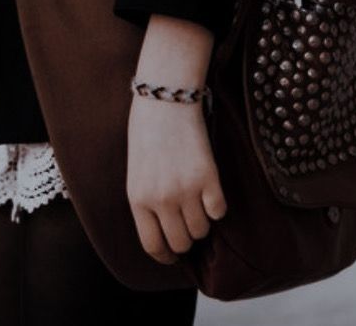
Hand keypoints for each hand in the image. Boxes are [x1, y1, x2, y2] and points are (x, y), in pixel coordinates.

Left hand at [126, 94, 226, 264]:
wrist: (165, 100)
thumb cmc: (146, 132)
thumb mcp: (136, 171)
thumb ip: (146, 201)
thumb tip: (164, 227)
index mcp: (137, 199)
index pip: (153, 245)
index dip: (165, 255)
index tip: (173, 255)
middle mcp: (161, 200)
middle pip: (181, 242)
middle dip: (186, 239)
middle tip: (189, 224)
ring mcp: (186, 190)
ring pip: (202, 229)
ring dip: (202, 220)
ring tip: (197, 201)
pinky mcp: (209, 177)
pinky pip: (219, 211)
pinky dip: (217, 206)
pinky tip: (210, 190)